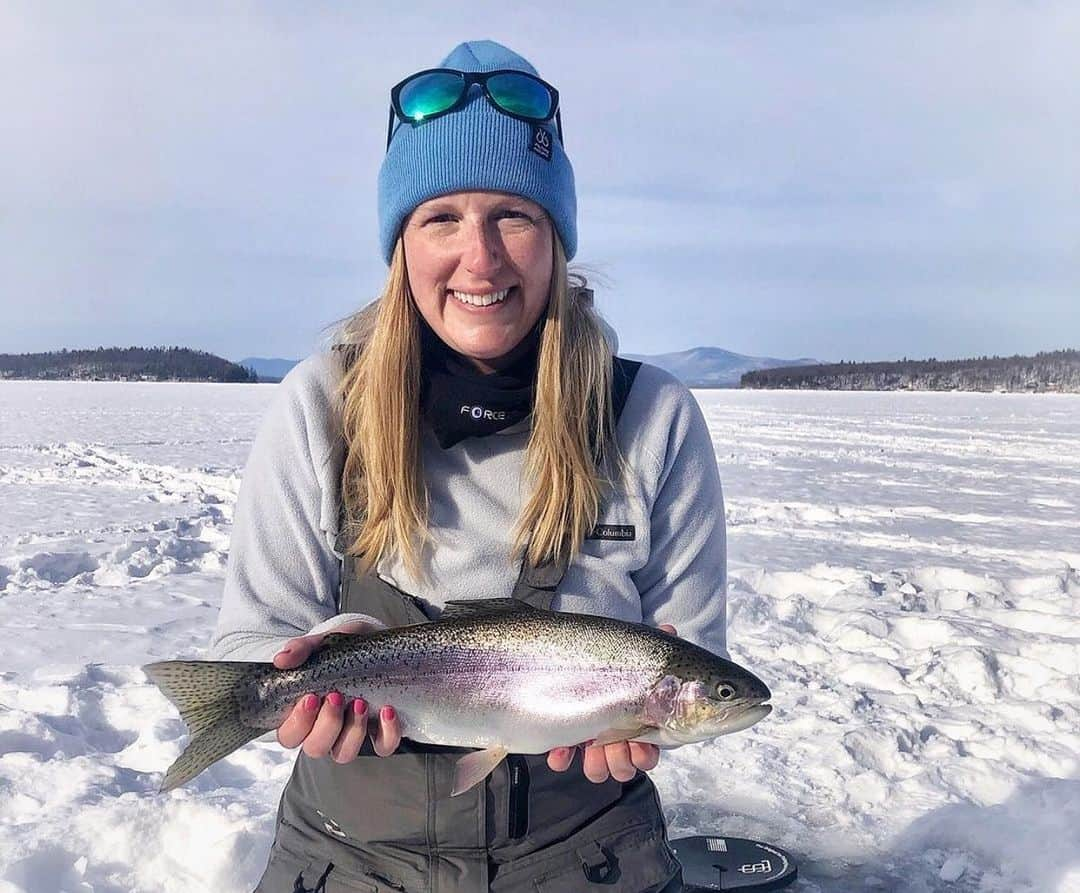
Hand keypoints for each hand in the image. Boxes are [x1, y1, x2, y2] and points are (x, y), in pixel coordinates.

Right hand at [273, 620, 401, 761]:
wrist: (378, 645)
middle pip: (315, 748)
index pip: (289, 735)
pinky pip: (383, 747)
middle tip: (337, 696)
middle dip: (327, 724)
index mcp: (304, 713)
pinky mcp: (380, 734)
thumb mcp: (324, 643)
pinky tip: (387, 710)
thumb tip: (281, 660)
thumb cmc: (343, 649)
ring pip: (344, 753)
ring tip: (361, 703)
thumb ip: (303, 649)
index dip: (298, 723)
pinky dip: (387, 733)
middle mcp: (325, 729)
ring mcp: (352, 735)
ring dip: (353, 731)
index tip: (310, 697)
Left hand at [547, 623, 675, 782]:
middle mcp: (615, 735)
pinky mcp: (562, 735)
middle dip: (622, 761)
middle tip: (618, 746)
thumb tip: (669, 630)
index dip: (645, 754)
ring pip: (598, 767)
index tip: (641, 746)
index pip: (647, 751)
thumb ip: (655, 645)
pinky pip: (562, 757)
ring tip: (592, 747)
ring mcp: (588, 737)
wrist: (578, 650)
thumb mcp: (635, 649)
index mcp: (636, 721)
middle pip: (623, 763)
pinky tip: (560, 749)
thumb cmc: (614, 655)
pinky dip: (562, 757)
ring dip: (597, 764)